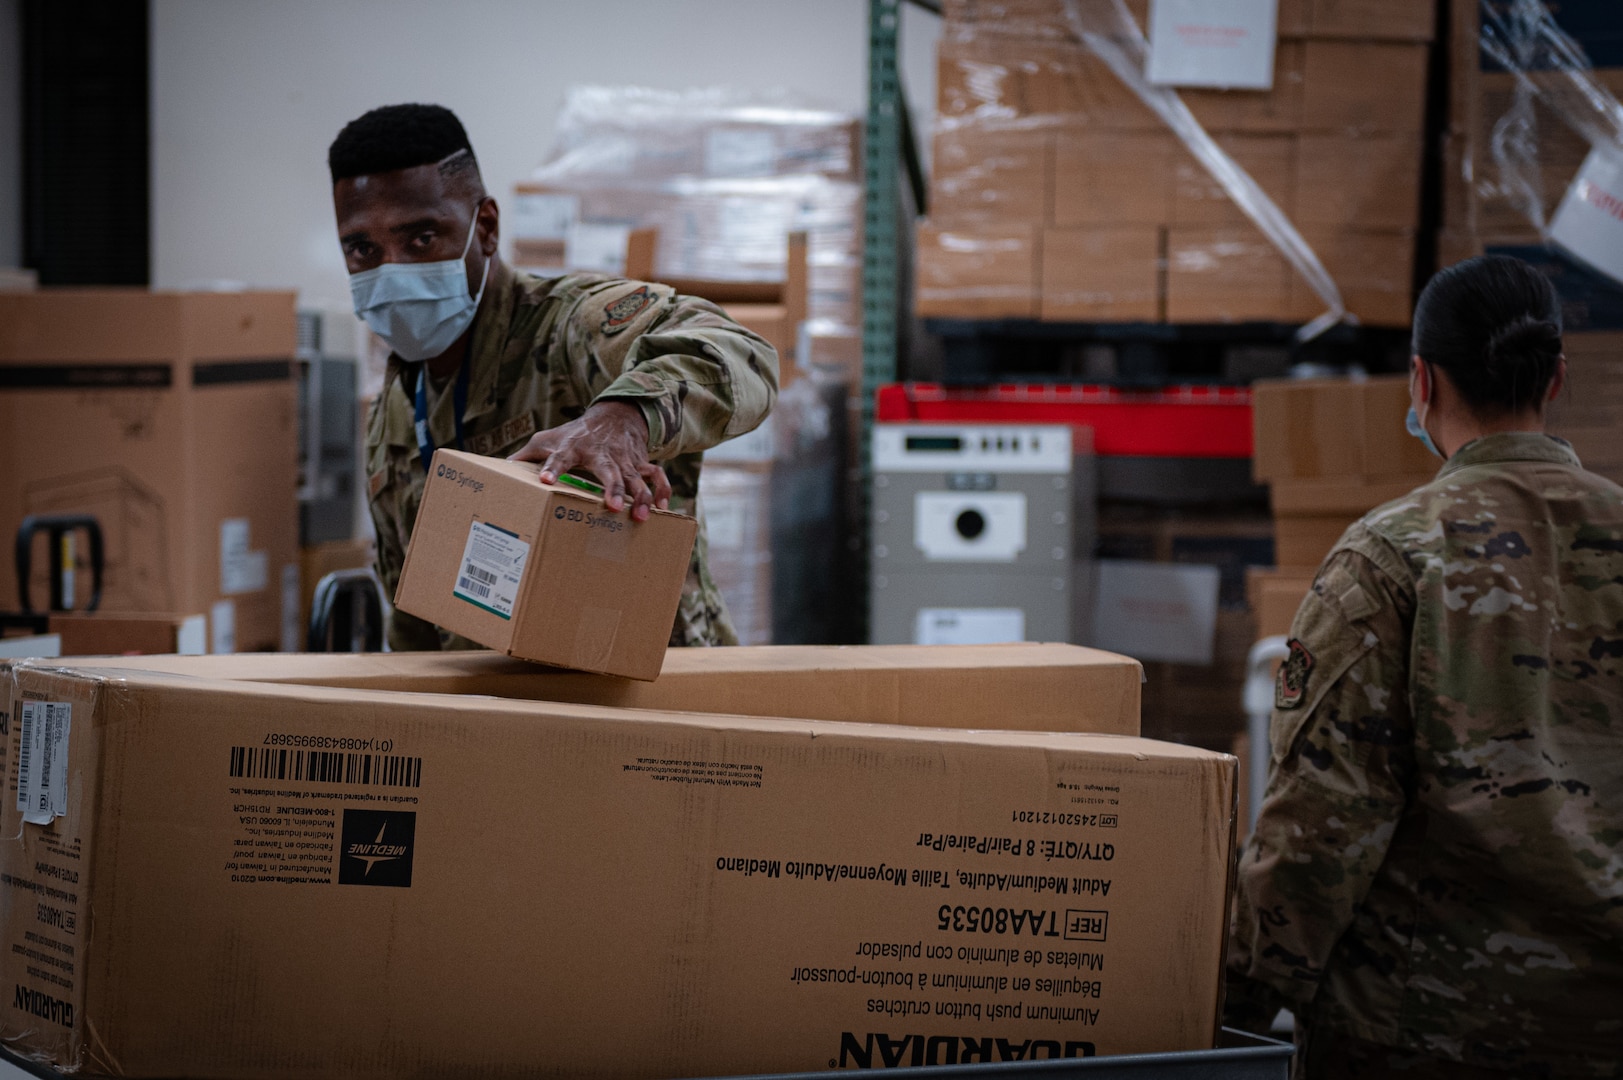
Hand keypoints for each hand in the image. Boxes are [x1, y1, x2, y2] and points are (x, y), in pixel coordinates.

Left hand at [508, 400, 670, 520]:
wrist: (614, 416)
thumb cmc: (575, 434)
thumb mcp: (548, 439)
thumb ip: (526, 456)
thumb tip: (500, 470)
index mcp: (572, 448)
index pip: (558, 458)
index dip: (551, 468)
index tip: (545, 481)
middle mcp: (601, 454)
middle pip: (609, 471)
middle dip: (613, 489)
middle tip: (614, 507)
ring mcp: (623, 459)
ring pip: (636, 478)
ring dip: (642, 497)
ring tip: (643, 517)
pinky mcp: (640, 463)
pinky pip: (657, 476)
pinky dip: (662, 491)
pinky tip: (663, 509)